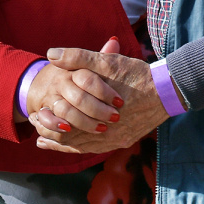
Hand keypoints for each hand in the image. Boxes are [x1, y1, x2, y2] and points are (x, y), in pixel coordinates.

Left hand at [30, 47, 167, 154]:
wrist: (169, 89)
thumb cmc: (136, 74)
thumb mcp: (107, 62)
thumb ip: (78, 57)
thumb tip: (51, 54)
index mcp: (98, 114)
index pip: (63, 125)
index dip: (46, 122)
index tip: (33, 115)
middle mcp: (107, 134)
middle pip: (71, 139)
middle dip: (51, 133)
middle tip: (36, 126)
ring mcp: (116, 140)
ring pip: (83, 147)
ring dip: (63, 143)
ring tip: (44, 140)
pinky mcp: (124, 140)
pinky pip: (97, 148)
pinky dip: (81, 146)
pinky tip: (73, 143)